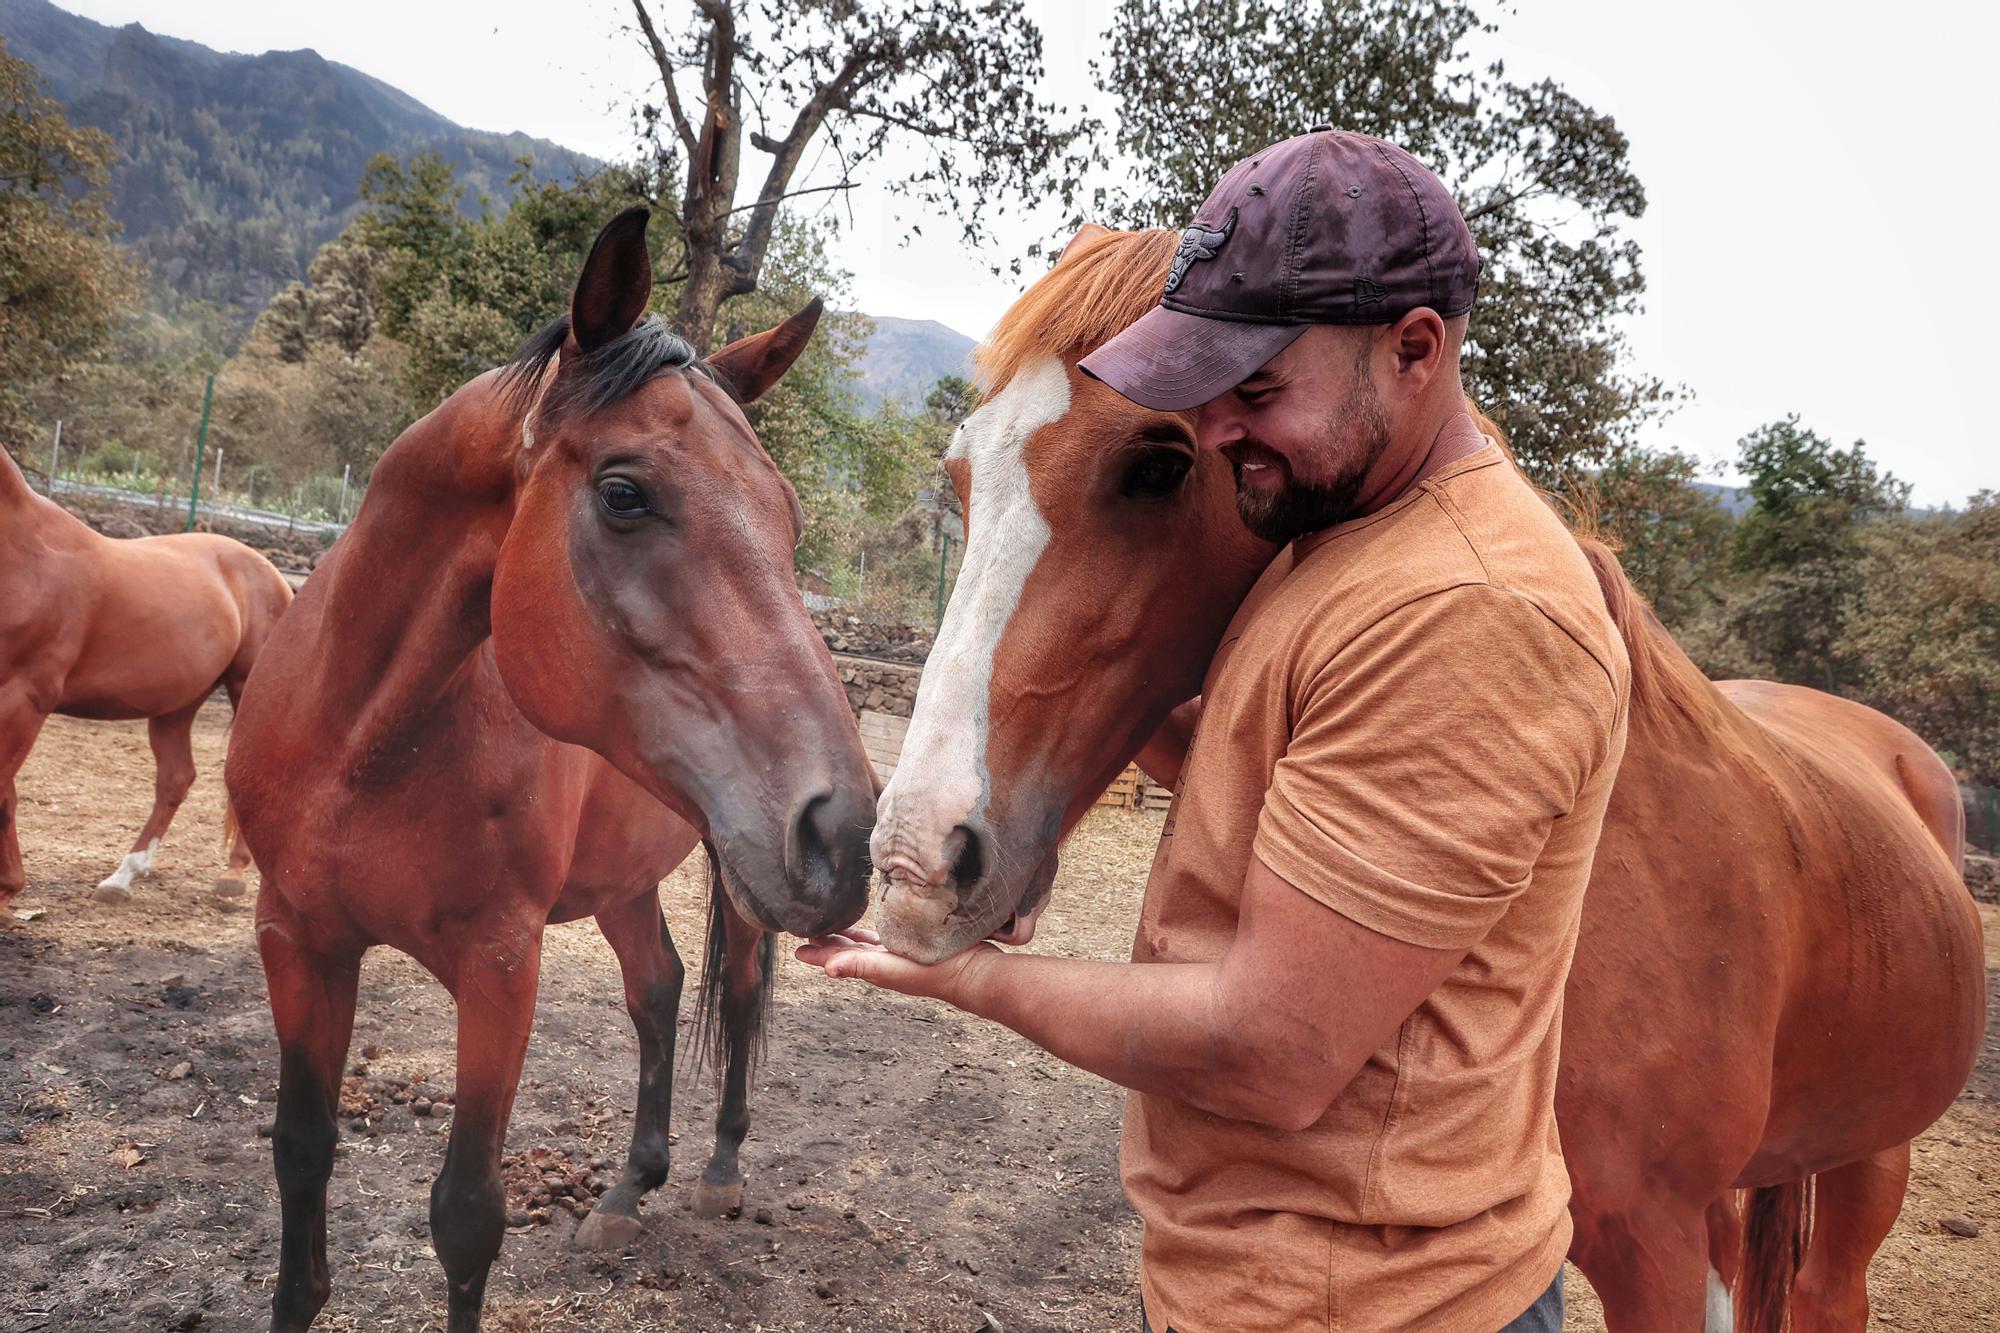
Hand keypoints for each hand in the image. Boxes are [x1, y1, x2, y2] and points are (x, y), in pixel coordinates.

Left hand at [795, 927, 1001, 1004]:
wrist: (976, 973)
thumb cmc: (937, 971)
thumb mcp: (895, 967)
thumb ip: (862, 964)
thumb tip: (826, 969)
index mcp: (876, 967)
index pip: (838, 957)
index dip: (818, 952)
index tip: (796, 946)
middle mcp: (885, 962)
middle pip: (849, 950)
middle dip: (829, 942)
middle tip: (810, 930)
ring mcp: (901, 955)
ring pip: (867, 944)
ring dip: (849, 936)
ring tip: (835, 926)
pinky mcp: (917, 946)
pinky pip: (887, 937)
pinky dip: (874, 930)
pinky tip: (878, 921)